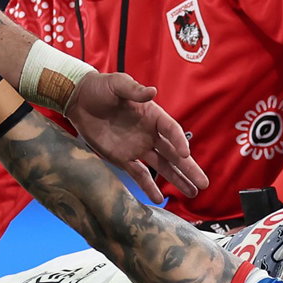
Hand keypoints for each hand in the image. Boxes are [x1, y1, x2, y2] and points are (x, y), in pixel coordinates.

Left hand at [64, 73, 207, 201]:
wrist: (79, 100)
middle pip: (173, 153)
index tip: (185, 155)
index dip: (179, 142)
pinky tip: (159, 199)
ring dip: (177, 179)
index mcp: (152, 115)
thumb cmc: (100, 88)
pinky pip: (138, 175)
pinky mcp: (122, 159)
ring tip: (193, 192)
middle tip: (203, 183)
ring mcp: (137, 148)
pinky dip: (148, 187)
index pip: (171, 130)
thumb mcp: (117, 83)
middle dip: (188, 168)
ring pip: (161, 166)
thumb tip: (153, 91)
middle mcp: (149, 134)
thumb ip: (133, 89)